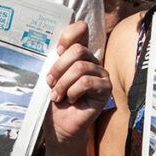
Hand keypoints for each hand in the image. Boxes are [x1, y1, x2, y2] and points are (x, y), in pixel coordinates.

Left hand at [45, 21, 110, 145]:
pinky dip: (73, 91)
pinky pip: (87, 82)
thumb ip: (54, 59)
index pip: (80, 30)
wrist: (59, 125)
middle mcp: (91, 60)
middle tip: (50, 81)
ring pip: (80, 67)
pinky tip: (70, 99)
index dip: (69, 34)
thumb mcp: (51, 76)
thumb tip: (53, 47)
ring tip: (57, 95)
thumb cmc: (54, 100)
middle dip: (59, 67)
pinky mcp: (106, 88)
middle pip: (78, 50)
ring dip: (63, 83)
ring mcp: (100, 73)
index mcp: (78, 54)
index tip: (57, 50)